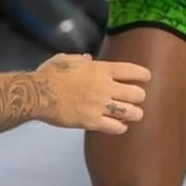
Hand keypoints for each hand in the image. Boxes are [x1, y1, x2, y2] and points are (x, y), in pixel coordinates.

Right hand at [34, 54, 149, 134]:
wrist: (39, 93)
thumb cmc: (50, 74)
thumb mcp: (65, 59)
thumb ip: (80, 59)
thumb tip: (88, 59)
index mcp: (100, 69)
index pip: (131, 71)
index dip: (142, 75)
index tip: (147, 78)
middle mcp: (105, 87)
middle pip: (136, 93)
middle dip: (139, 96)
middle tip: (137, 98)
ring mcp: (100, 105)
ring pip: (130, 112)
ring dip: (134, 113)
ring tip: (133, 114)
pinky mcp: (92, 121)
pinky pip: (115, 127)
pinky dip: (120, 127)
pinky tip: (120, 126)